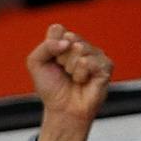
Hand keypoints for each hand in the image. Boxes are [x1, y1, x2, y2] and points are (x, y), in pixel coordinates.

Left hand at [29, 24, 112, 140]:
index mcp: (67, 41)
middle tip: (64, 72)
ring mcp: (95, 54)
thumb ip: (45, 46)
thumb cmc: (52, 88)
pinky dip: (80, 74)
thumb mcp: (36, 63)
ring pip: (79, 48)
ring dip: (70, 68)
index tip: (53, 63)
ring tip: (73, 78)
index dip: (51, 48)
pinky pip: (87, 61)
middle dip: (61, 58)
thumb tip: (67, 42)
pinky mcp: (105, 65)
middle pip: (69, 37)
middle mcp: (82, 44)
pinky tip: (82, 81)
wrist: (61, 110)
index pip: (58, 30)